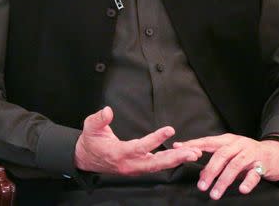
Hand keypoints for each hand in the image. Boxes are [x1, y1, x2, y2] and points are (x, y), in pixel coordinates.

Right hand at [74, 106, 201, 175]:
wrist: (86, 159)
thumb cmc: (90, 142)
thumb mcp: (90, 127)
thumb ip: (99, 119)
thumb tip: (108, 110)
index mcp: (118, 153)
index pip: (140, 147)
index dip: (155, 139)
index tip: (170, 130)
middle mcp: (129, 164)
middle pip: (155, 164)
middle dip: (174, 159)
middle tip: (191, 153)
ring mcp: (134, 168)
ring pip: (158, 166)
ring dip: (175, 161)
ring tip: (192, 154)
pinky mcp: (137, 168)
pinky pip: (155, 166)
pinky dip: (169, 161)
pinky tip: (180, 156)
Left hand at [172, 134, 278, 199]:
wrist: (276, 153)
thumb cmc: (248, 153)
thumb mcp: (231, 153)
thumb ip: (216, 160)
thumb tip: (201, 171)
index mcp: (228, 140)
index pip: (208, 141)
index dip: (193, 144)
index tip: (179, 149)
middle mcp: (238, 145)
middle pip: (221, 155)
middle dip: (209, 171)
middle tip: (201, 186)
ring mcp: (250, 154)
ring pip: (235, 166)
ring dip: (224, 180)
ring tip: (215, 193)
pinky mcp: (262, 165)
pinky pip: (254, 174)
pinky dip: (247, 181)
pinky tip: (241, 190)